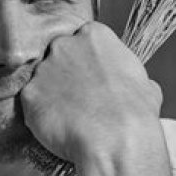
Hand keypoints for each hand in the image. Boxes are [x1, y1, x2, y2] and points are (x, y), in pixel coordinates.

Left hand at [20, 21, 162, 166]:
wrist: (115, 139)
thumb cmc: (135, 113)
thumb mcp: (146, 85)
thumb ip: (129, 77)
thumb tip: (136, 87)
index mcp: (94, 35)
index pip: (82, 41)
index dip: (86, 62)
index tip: (90, 78)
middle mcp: (64, 45)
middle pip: (58, 56)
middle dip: (65, 74)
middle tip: (78, 99)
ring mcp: (43, 69)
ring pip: (42, 81)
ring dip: (51, 96)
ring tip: (68, 118)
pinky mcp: (29, 95)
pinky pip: (31, 104)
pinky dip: (40, 116)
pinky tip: (57, 127)